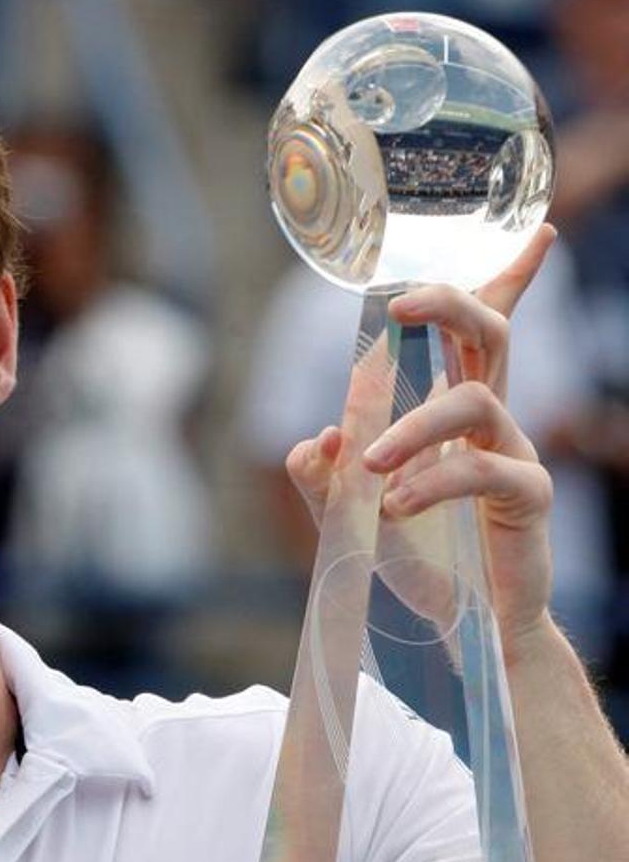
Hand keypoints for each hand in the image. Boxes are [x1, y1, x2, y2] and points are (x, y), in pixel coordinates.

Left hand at [286, 225, 558, 654]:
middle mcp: (487, 420)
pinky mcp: (528, 495)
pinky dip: (432, 481)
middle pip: (489, 333)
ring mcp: (512, 453)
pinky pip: (482, 467)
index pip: (477, 334)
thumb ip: (323, 476)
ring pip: (475, 399)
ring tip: (372, 470)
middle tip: (401, 303)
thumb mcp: (347, 515)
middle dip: (450, 302)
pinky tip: (397, 508)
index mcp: (449, 409)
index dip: (510, 280)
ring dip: (412, 427)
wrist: (458, 630)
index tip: (542, 231)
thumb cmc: (412, 561)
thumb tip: (319, 438)